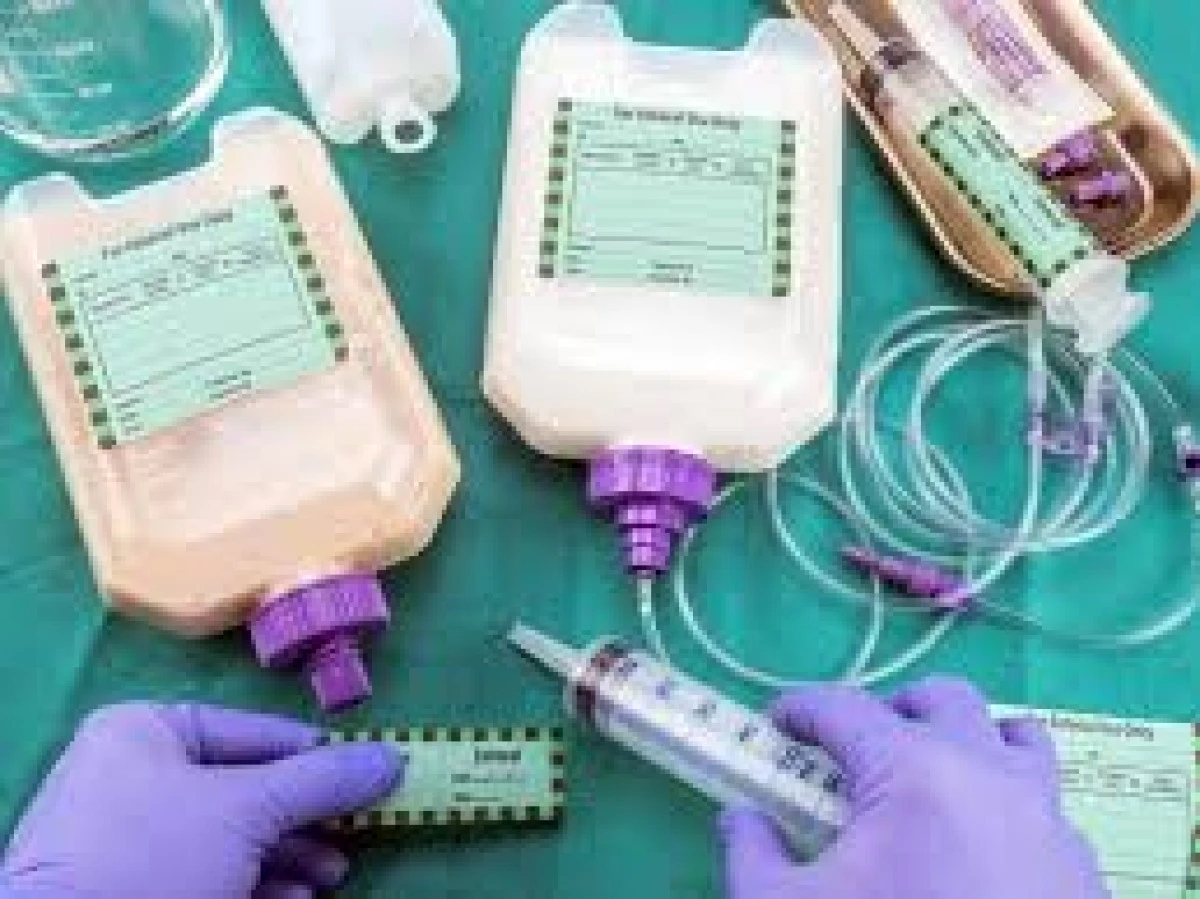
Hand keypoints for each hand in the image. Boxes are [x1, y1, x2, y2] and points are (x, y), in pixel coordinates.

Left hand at [1, 703, 400, 898]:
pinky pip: (208, 876)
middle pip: (247, 790)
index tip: (367, 778)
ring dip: (291, 858)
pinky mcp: (133, 892)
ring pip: (232, 839)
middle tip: (356, 837)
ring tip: (331, 878)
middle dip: (306, 820)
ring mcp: (127, 841)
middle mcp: (131, 777)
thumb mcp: (249, 810)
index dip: (314, 756)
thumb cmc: (155, 857)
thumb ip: (324, 780)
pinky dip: (257, 885)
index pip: (253, 731)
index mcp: (143, 732)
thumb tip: (395, 755)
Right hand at [720, 678, 1110, 898]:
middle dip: (892, 710)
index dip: (800, 709)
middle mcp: (988, 772)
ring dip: (968, 742)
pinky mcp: (1080, 865)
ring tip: (934, 783)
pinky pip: (1047, 805)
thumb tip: (742, 818)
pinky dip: (1008, 804)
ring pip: (1015, 738)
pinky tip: (980, 851)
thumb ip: (751, 856)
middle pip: (943, 698)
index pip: (843, 707)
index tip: (776, 725)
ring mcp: (1046, 816)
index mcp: (913, 770)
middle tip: (857, 753)